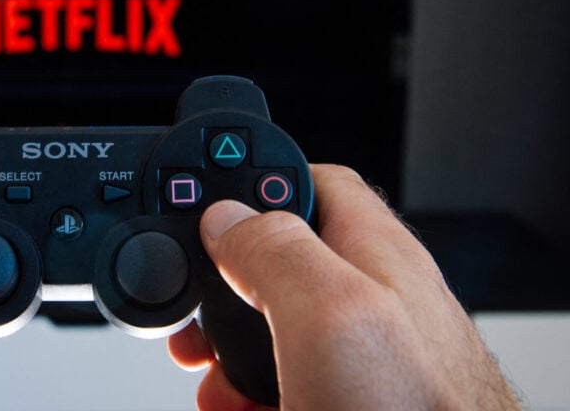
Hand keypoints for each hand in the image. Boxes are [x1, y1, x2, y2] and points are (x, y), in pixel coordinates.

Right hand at [168, 164, 519, 409]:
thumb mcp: (331, 313)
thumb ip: (277, 250)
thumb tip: (227, 216)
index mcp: (374, 255)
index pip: (312, 182)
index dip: (254, 183)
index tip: (204, 208)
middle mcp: (371, 302)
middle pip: (279, 262)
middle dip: (222, 286)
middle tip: (194, 315)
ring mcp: (363, 359)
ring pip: (274, 333)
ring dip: (225, 351)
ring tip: (208, 376)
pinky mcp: (348, 401)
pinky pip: (285, 384)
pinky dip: (244, 395)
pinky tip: (232, 409)